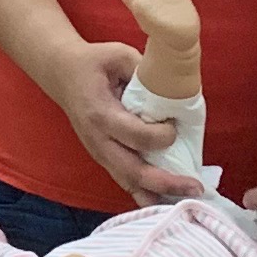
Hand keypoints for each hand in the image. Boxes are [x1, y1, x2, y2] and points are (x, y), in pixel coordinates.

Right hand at [46, 39, 202, 204]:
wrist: (61, 74)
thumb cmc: (92, 63)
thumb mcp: (118, 55)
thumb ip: (145, 70)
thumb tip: (176, 88)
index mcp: (100, 113)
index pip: (135, 135)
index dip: (160, 136)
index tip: (175, 126)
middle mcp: (98, 140)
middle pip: (132, 172)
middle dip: (166, 182)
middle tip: (195, 187)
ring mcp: (99, 153)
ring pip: (128, 183)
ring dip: (158, 195)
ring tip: (187, 201)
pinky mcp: (103, 158)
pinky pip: (125, 182)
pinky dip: (147, 195)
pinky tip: (168, 202)